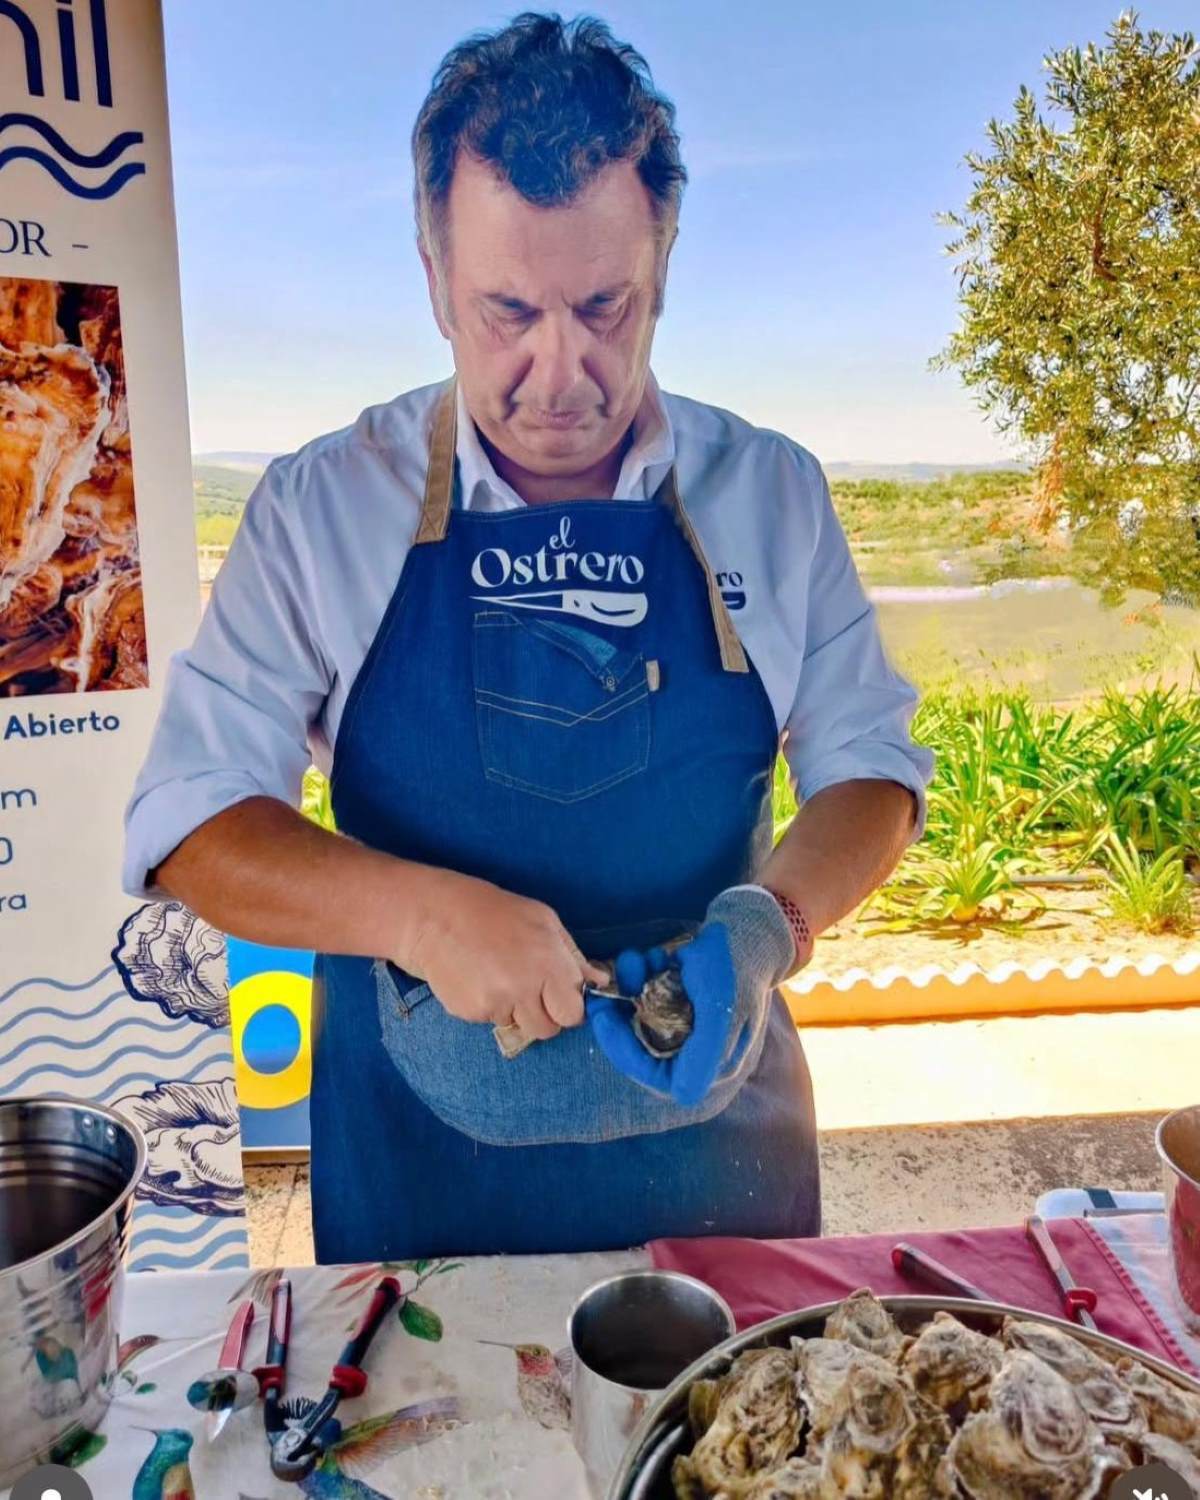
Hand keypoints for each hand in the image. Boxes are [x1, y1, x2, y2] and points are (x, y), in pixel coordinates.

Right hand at [401, 869, 608, 1041]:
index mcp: (548, 963)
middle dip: (545, 1016)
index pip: (574, 1013)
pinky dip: (489, 1006)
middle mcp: (525, 988)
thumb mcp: (542, 920)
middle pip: (549, 1030)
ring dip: (516, 1010)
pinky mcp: (470, 1012)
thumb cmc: (492, 911)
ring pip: (519, 1026)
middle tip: (530, 990)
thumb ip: (572, 955)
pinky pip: (491, 1021)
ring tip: (499, 977)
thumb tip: (600, 981)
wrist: (433, 916)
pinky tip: (479, 978)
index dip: (568, 1005)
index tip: (558, 994)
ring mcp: (496, 1003)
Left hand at [587, 886, 795, 1104]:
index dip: (627, 1056)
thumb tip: (683, 1096)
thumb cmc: (735, 966)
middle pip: (646, 1049)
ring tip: (635, 959)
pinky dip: (646, 975)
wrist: (749, 925)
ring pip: (644, 1019)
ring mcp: (692, 1025)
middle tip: (601, 996)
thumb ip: (704, 1054)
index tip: (604, 1023)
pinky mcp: (684, 1002)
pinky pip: (652, 998)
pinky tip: (656, 955)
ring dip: (633, 987)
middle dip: (622, 1018)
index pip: (660, 1077)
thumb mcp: (721, 1009)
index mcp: (716, 1061)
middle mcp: (702, 1049)